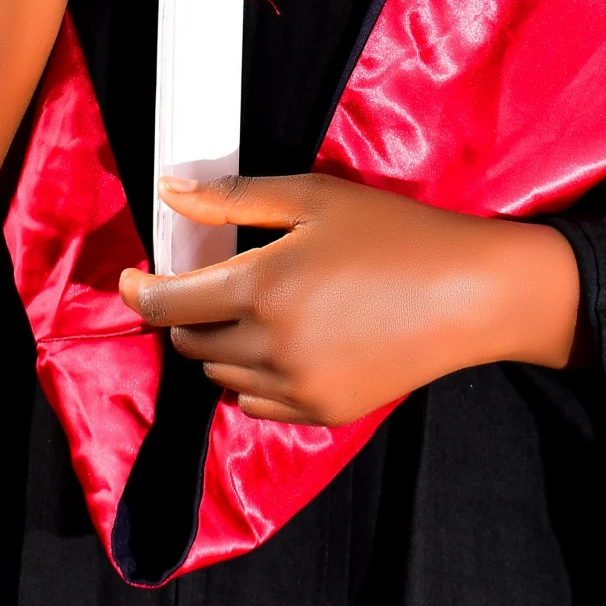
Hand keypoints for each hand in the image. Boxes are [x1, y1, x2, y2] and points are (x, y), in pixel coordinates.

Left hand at [118, 173, 584, 425]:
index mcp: (263, 287)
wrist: (471, 294)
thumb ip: (234, 199)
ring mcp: (298, 388)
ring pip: (220, 376)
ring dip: (221, 344)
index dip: (138, 291)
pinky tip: (285, 343)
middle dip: (185, 312)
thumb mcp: (314, 197)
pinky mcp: (323, 412)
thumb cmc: (396, 233)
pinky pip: (256, 404)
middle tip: (211, 283)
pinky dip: (253, 377)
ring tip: (260, 309)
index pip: (167, 305)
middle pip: (190, 342)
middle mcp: (272, 346)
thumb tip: (169, 193)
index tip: (133, 277)